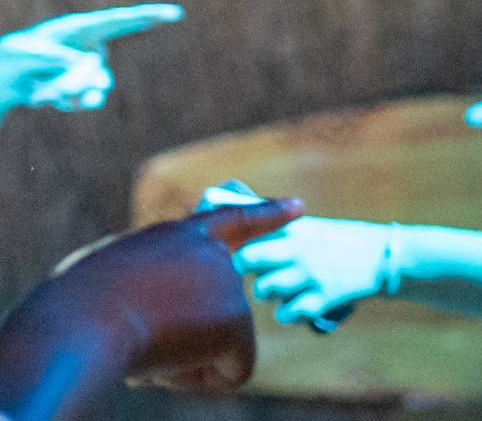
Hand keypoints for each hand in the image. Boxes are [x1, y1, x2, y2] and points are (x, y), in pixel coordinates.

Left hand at [0, 3, 181, 111]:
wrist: (7, 76)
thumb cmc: (16, 55)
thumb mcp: (29, 53)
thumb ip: (57, 60)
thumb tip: (86, 72)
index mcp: (81, 28)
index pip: (121, 21)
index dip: (149, 16)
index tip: (175, 13)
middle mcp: (92, 48)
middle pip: (101, 69)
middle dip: (79, 83)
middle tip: (56, 91)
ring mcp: (91, 69)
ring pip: (97, 87)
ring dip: (74, 95)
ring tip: (51, 95)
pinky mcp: (85, 88)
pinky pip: (87, 99)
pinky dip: (68, 102)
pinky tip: (48, 97)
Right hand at [0, 199, 302, 420]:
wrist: (81, 319)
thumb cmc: (74, 305)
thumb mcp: (108, 280)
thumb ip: (145, 285)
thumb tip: (155, 325)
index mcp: (177, 237)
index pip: (231, 220)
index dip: (267, 214)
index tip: (299, 207)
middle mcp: (213, 256)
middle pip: (214, 317)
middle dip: (181, 341)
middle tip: (141, 337)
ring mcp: (230, 286)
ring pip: (213, 350)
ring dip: (177, 362)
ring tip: (140, 344)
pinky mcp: (238, 321)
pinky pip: (230, 372)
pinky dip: (197, 381)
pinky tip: (166, 364)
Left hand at [233, 217, 392, 327]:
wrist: (388, 258)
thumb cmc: (349, 243)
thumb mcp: (317, 229)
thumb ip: (284, 231)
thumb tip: (246, 222)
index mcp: (296, 228)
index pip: (249, 235)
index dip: (240, 248)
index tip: (242, 256)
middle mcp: (299, 248)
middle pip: (246, 259)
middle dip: (245, 270)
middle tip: (256, 275)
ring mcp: (310, 273)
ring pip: (263, 289)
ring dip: (269, 294)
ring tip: (282, 292)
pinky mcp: (324, 297)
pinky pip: (287, 312)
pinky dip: (288, 314)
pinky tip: (297, 310)